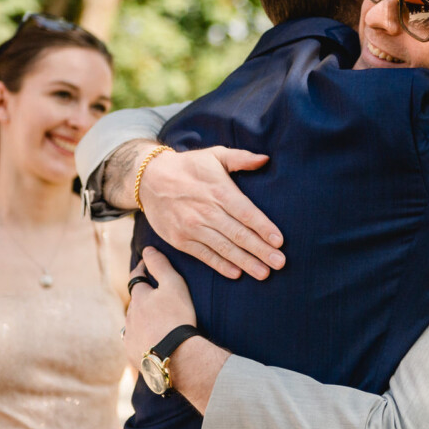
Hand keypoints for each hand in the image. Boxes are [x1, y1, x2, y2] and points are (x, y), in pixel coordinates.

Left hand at [124, 248, 197, 368]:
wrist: (176, 356)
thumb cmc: (177, 318)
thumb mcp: (174, 285)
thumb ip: (160, 265)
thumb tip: (147, 250)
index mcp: (138, 297)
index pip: (136, 277)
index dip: (141, 269)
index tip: (146, 264)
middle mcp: (129, 316)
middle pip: (135, 302)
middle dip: (142, 297)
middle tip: (154, 295)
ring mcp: (130, 337)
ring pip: (133, 323)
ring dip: (141, 319)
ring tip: (154, 320)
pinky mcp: (133, 354)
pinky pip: (136, 342)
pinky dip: (143, 338)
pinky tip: (151, 341)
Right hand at [141, 146, 284, 279]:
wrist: (149, 178)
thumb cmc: (189, 166)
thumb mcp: (214, 155)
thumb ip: (241, 158)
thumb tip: (265, 159)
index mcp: (219, 191)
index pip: (246, 212)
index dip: (264, 228)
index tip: (279, 242)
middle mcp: (207, 211)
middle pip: (239, 234)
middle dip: (261, 250)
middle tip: (280, 263)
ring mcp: (192, 227)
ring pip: (224, 248)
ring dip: (246, 262)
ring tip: (264, 273)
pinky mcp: (181, 240)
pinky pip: (204, 255)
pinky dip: (221, 265)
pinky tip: (236, 274)